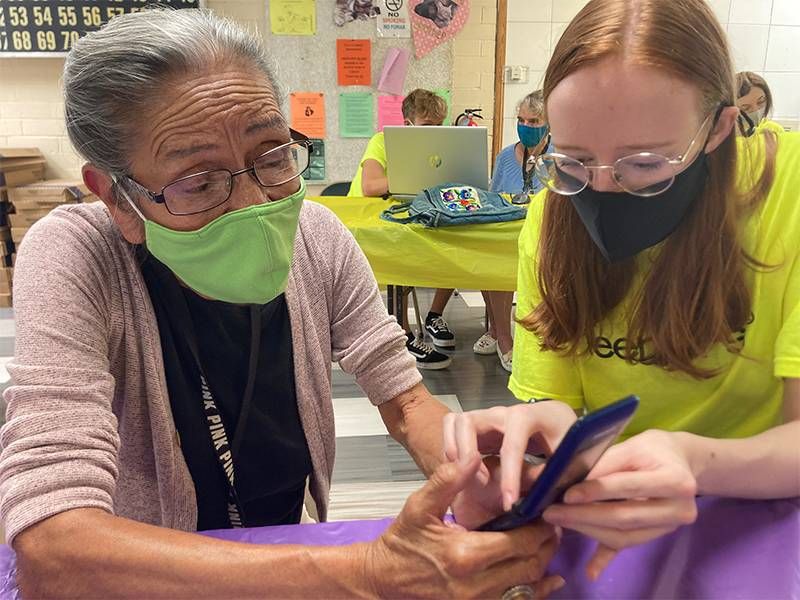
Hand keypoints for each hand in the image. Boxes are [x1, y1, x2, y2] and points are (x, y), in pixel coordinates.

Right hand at [367, 457, 565, 598]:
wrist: (383, 579)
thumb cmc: (403, 541)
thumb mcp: (420, 506)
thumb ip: (448, 481)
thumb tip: (472, 456)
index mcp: (465, 554)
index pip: (519, 542)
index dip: (539, 527)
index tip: (546, 511)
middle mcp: (476, 584)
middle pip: (530, 565)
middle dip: (546, 544)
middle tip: (552, 524)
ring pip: (527, 587)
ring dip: (542, 565)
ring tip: (548, 543)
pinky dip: (535, 592)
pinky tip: (548, 581)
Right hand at [444, 402, 577, 518]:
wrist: (561, 424)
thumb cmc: (568, 440)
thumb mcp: (572, 460)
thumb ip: (553, 476)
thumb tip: (535, 498)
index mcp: (530, 416)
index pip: (512, 442)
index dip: (509, 474)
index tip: (509, 503)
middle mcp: (504, 411)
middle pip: (469, 422)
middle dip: (467, 453)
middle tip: (479, 483)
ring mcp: (488, 416)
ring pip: (456, 422)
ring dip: (455, 450)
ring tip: (468, 477)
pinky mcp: (480, 425)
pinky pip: (453, 427)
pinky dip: (451, 447)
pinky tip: (464, 470)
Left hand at [542, 429, 697, 579]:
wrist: (681, 463)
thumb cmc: (652, 450)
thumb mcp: (630, 447)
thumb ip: (602, 463)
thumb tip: (564, 477)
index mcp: (675, 480)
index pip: (628, 486)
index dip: (596, 491)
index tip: (567, 495)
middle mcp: (679, 508)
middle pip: (625, 517)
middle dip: (585, 516)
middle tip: (552, 512)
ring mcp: (670, 527)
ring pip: (624, 536)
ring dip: (588, 531)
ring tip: (559, 522)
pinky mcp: (657, 536)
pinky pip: (628, 546)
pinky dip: (606, 558)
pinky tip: (590, 571)